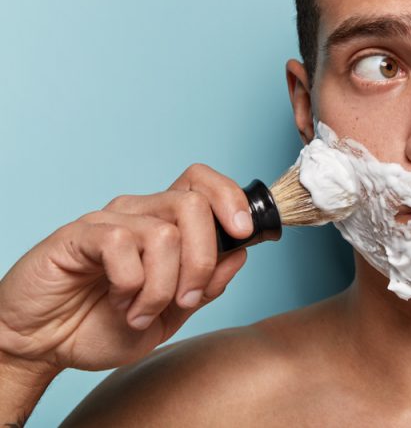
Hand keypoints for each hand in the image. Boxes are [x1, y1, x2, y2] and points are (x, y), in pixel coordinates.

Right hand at [0, 164, 251, 371]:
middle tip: (187, 300)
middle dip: (203, 260)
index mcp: (165, 225)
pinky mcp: (78, 235)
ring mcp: (108, 221)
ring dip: (163, 286)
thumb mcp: (170, 315)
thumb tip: (241, 253)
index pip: (203, 184)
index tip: (246, 233)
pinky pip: (123, 244)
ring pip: (165, 233)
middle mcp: (139, 214)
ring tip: (140, 311)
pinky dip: (130, 284)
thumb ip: (205, 286)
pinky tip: (118, 302)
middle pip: (194, 204)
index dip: (231, 198)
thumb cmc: (102, 326)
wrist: (43, 346)